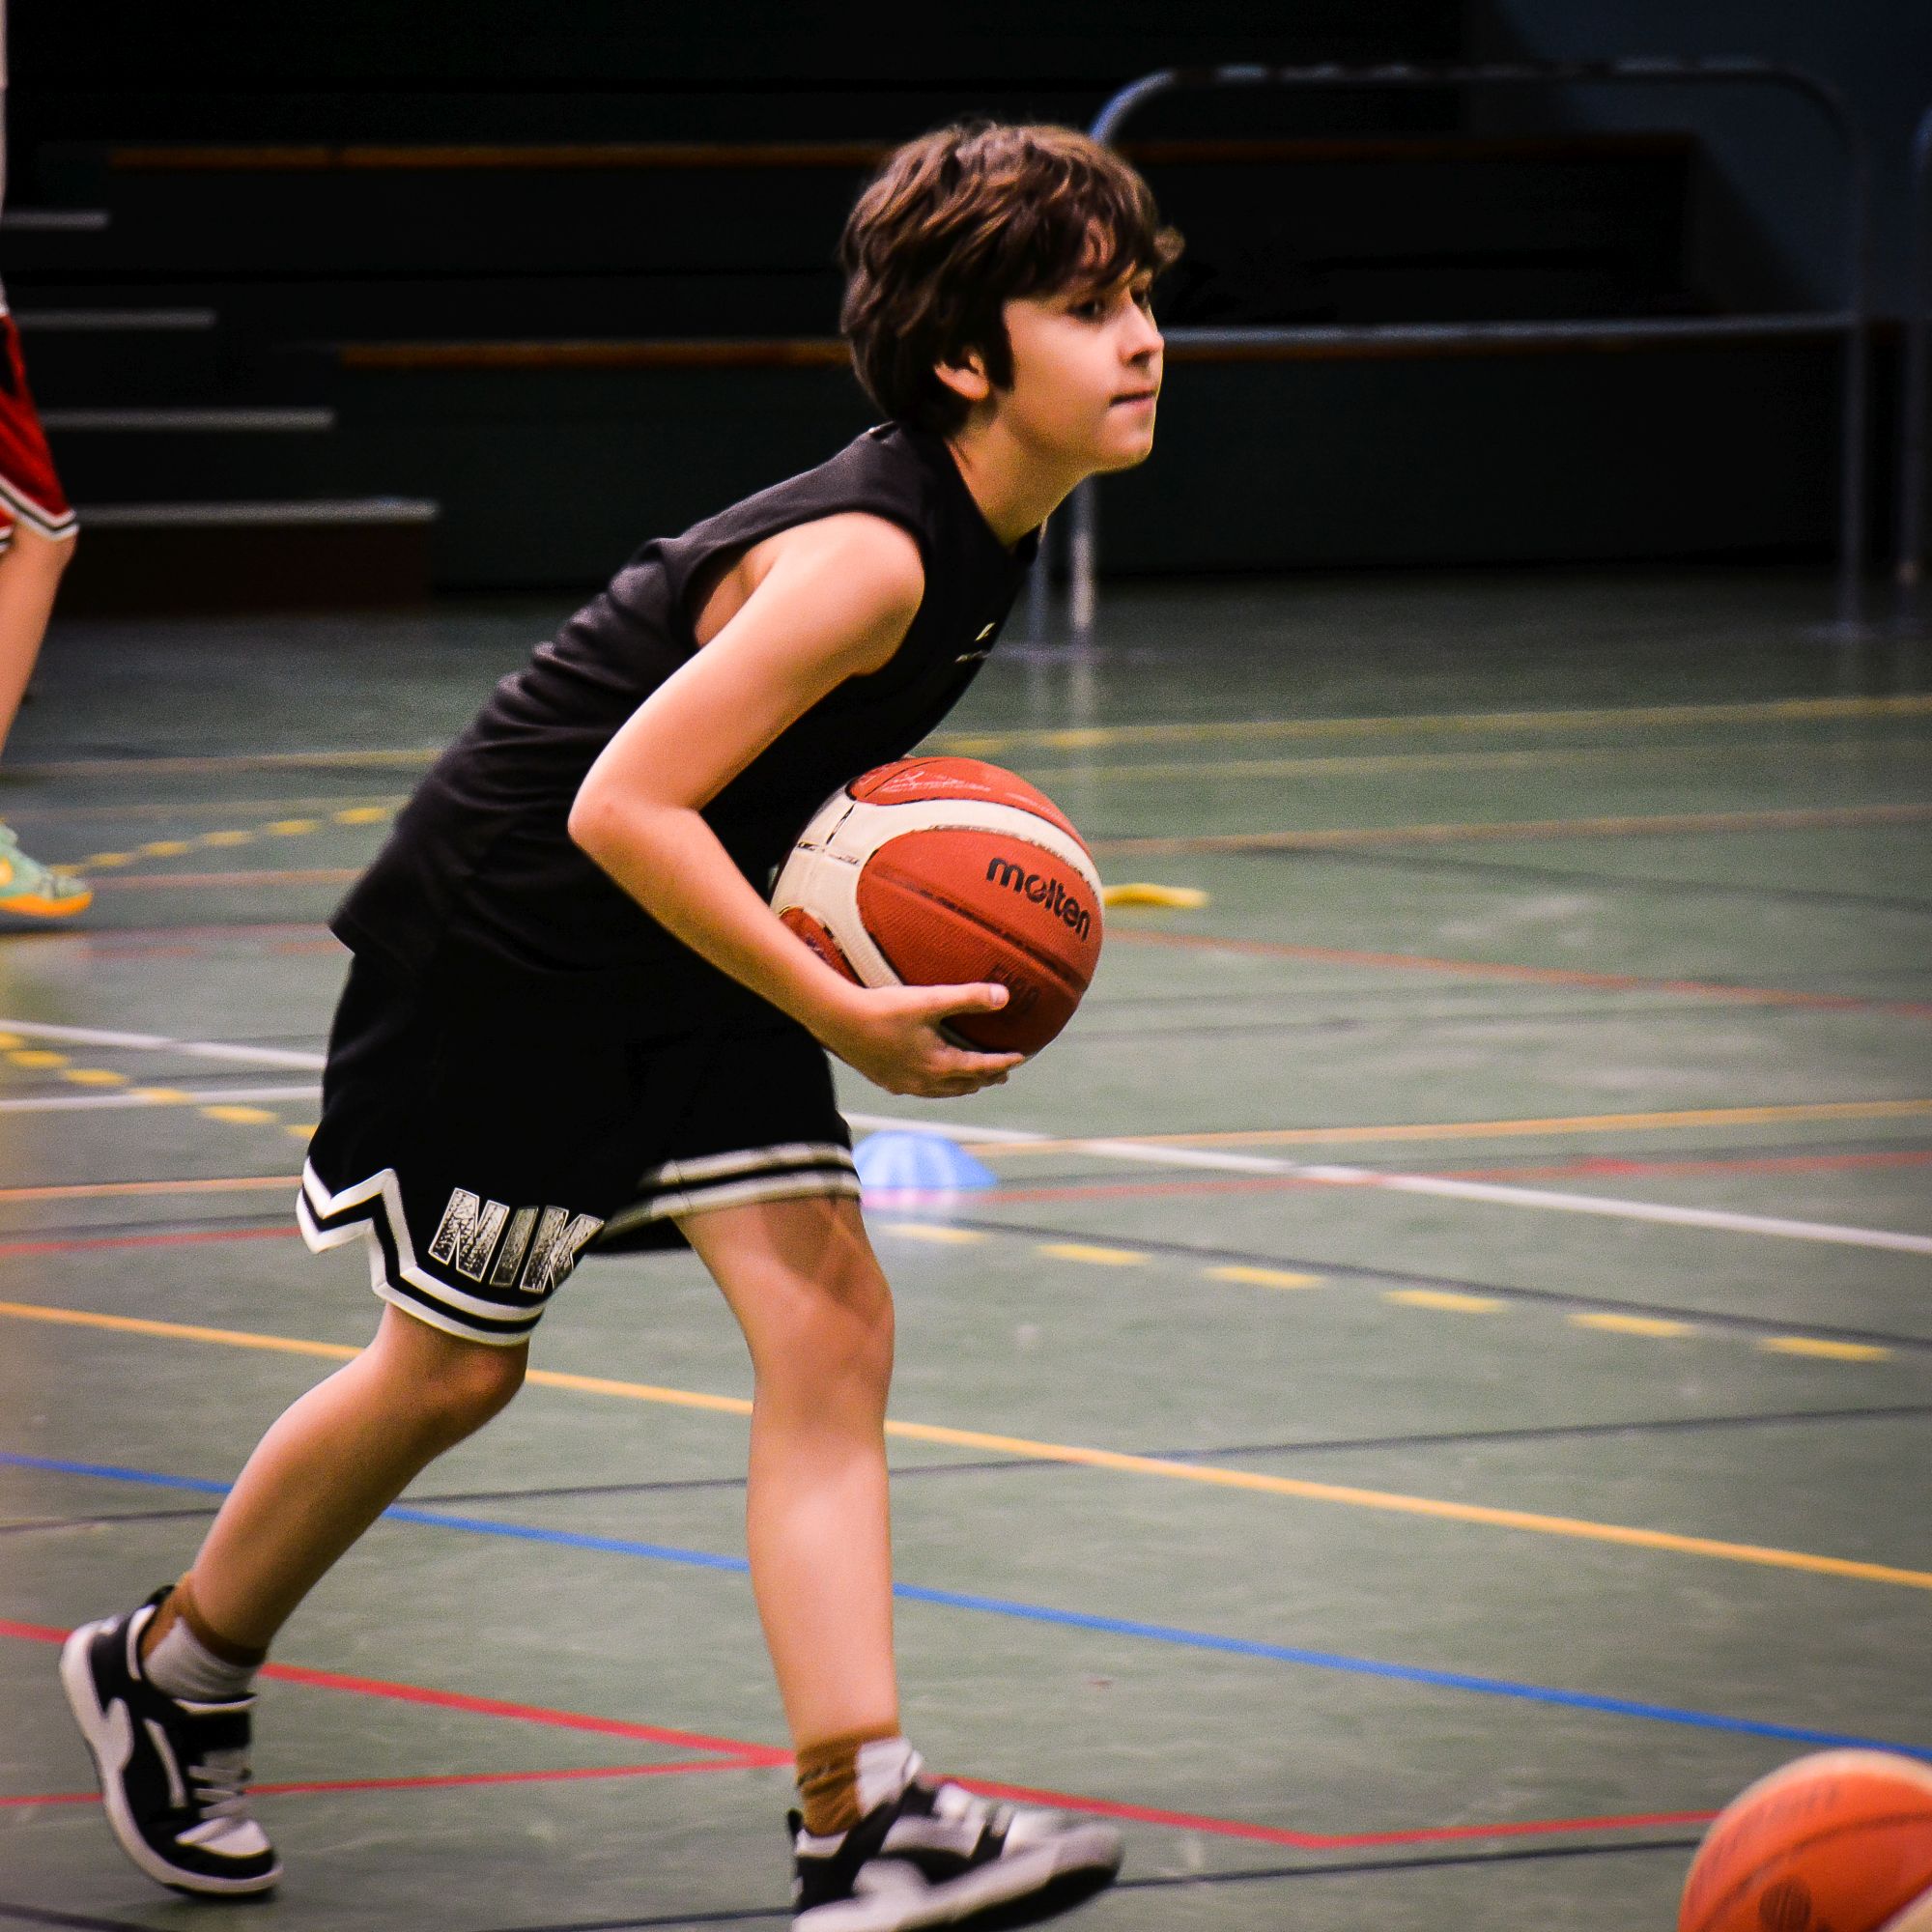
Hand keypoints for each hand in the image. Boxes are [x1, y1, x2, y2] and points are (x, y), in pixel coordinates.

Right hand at [817, 981, 1024, 1097]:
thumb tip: (1005, 997)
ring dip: (963, 1085)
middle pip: (965, 1085)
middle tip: (1004, 1072)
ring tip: (974, 1080)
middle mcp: (924, 1081)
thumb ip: (968, 997)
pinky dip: (938, 1086)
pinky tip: (931, 1079)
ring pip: (943, 1091)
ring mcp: (905, 1085)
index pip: (982, 1067)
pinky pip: (922, 1090)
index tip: (1022, 1057)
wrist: (838, 1021)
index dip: (1004, 1062)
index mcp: (939, 1064)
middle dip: (987, 1078)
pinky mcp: (887, 1081)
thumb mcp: (930, 999)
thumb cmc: (884, 1009)